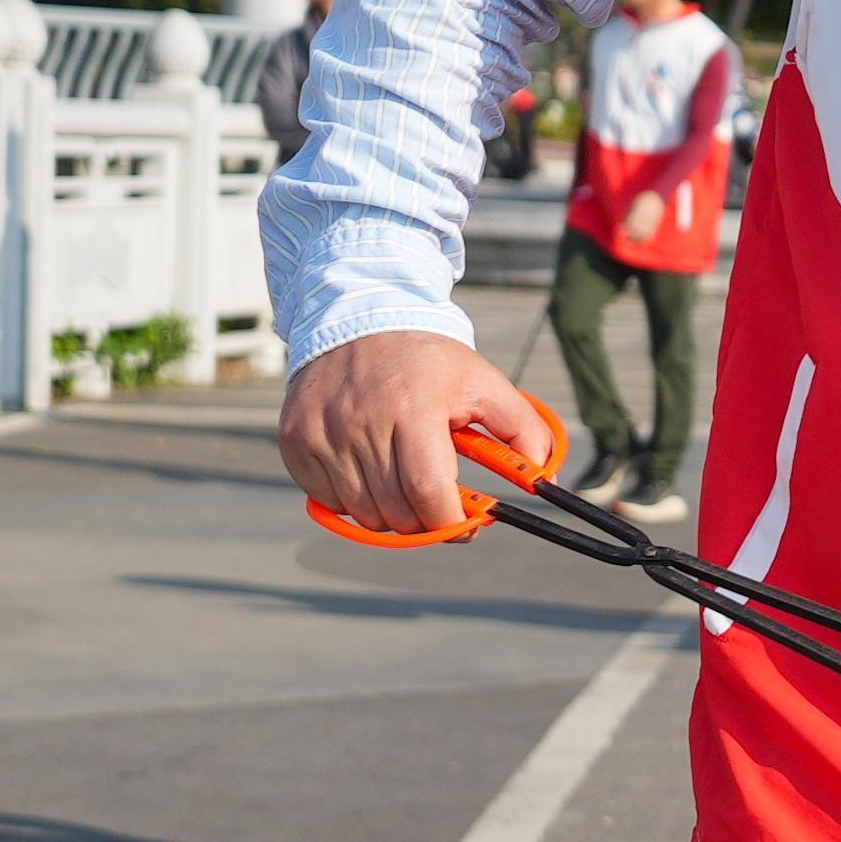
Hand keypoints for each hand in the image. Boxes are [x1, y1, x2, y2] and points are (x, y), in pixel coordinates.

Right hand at [283, 327, 557, 535]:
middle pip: (396, 512)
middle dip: (425, 520)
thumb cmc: (428, 359)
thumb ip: (523, 430)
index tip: (466, 523)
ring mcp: (323, 433)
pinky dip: (351, 499)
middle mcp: (361, 423)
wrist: (357, 319)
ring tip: (403, 481)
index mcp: (412, 409)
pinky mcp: (296, 440)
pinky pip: (328, 499)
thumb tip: (544, 480)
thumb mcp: (484, 382)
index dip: (450, 522)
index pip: (428, 493)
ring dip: (390, 512)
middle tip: (437, 502)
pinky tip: (368, 469)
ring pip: (363, 513)